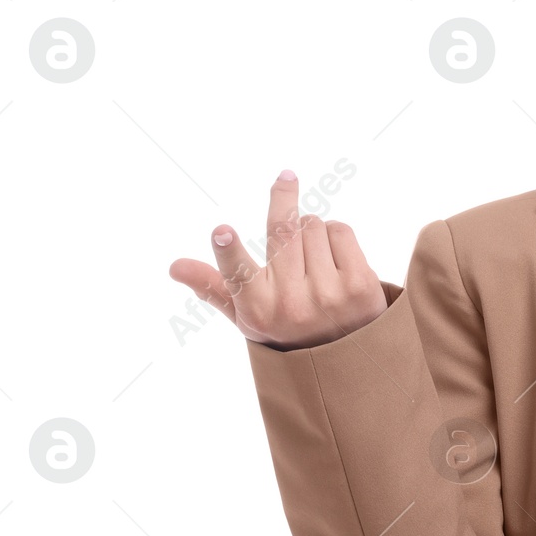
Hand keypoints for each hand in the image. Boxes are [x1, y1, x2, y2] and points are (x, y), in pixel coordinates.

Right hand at [167, 170, 387, 349]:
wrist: (347, 356)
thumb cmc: (287, 329)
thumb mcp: (248, 316)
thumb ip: (214, 287)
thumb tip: (174, 266)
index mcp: (258, 310)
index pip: (238, 275)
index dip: (229, 251)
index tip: (221, 232)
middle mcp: (292, 304)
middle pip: (283, 229)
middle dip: (284, 200)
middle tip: (286, 179)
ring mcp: (329, 295)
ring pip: (313, 225)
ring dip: (311, 228)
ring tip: (312, 255)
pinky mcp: (360, 286)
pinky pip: (340, 231)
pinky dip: (335, 234)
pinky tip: (334, 257)